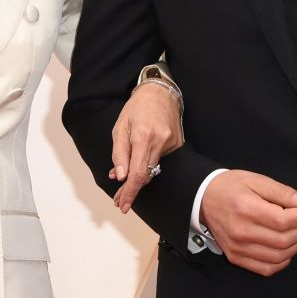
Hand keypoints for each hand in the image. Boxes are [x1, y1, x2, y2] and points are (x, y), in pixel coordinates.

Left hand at [108, 83, 184, 212]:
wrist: (160, 93)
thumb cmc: (137, 108)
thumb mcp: (120, 128)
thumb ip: (119, 153)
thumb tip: (119, 176)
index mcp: (143, 137)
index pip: (138, 173)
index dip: (130, 191)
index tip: (123, 204)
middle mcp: (160, 142)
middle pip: (147, 176)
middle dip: (132, 190)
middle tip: (120, 201)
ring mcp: (172, 144)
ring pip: (154, 170)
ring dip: (139, 179)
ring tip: (125, 185)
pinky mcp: (178, 145)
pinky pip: (160, 161)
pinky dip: (149, 166)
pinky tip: (140, 166)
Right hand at [198, 170, 296, 275]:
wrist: (202, 199)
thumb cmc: (229, 187)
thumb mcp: (256, 180)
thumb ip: (282, 192)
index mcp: (246, 209)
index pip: (284, 221)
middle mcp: (241, 232)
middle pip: (284, 240)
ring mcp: (238, 248)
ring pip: (279, 257)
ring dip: (296, 246)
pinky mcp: (236, 257)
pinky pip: (266, 269)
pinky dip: (282, 261)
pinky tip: (285, 248)